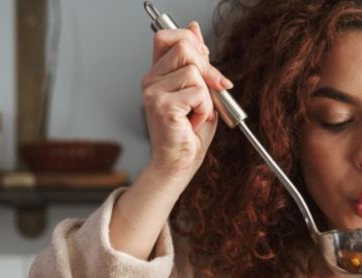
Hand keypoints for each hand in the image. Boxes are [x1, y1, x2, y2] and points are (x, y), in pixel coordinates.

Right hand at [140, 20, 232, 192]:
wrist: (178, 165)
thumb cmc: (188, 134)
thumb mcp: (199, 91)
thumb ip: (197, 61)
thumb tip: (194, 29)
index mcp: (156, 74)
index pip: (166, 36)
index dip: (190, 41)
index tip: (204, 61)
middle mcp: (150, 81)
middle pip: (184, 47)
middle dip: (207, 68)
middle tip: (211, 91)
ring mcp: (153, 93)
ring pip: (194, 71)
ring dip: (206, 96)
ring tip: (196, 113)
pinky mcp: (162, 105)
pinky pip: (199, 93)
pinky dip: (204, 109)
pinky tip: (193, 122)